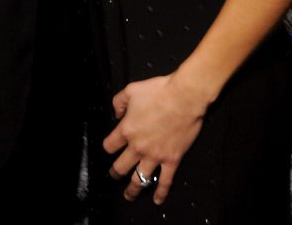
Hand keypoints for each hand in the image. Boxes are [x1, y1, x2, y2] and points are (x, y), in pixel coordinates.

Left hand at [103, 73, 206, 205]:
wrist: (184, 97)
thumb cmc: (158, 91)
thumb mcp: (131, 90)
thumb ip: (119, 102)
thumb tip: (117, 114)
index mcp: (127, 130)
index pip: (110, 145)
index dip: (108, 147)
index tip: (110, 148)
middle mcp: (138, 147)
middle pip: (120, 166)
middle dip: (115, 172)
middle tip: (114, 175)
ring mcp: (155, 156)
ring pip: (139, 179)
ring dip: (132, 189)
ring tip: (128, 195)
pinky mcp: (171, 160)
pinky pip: (165, 182)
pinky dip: (160, 193)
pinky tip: (157, 200)